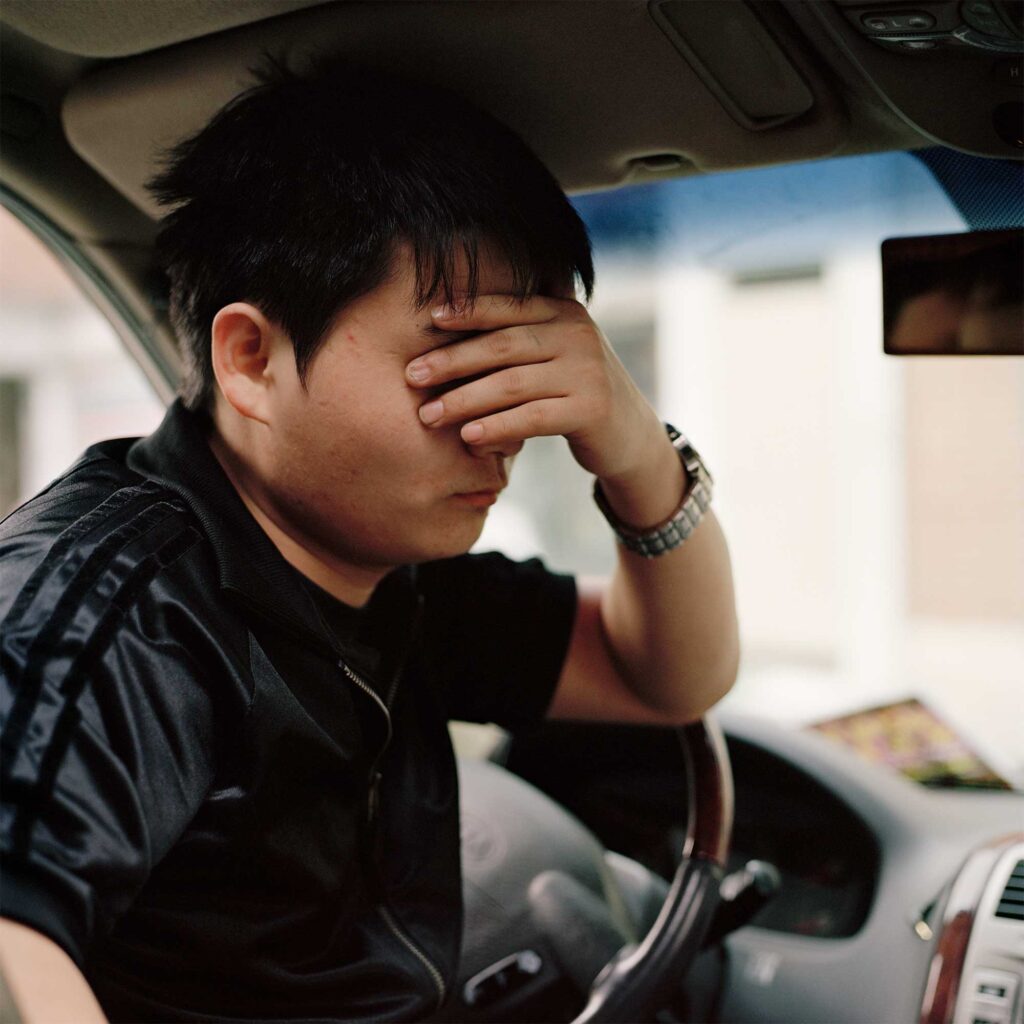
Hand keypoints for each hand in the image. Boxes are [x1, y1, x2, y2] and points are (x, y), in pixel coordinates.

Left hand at [406, 295, 666, 484]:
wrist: (630, 434)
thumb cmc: (576, 391)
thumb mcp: (557, 352)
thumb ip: (524, 332)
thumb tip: (452, 314)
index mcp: (565, 313)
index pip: (510, 307)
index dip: (469, 310)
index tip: (429, 319)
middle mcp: (578, 336)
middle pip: (503, 346)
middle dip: (453, 361)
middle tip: (412, 376)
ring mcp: (587, 373)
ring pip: (512, 384)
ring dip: (464, 401)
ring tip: (428, 416)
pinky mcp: (591, 411)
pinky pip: (531, 418)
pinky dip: (496, 427)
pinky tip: (468, 437)